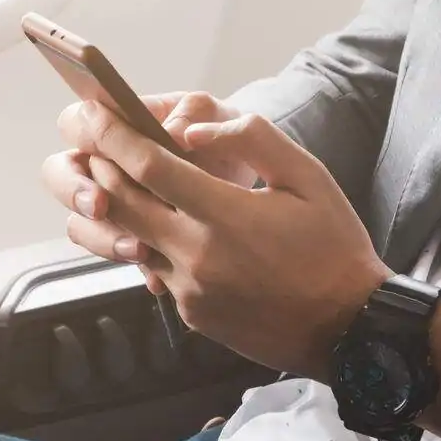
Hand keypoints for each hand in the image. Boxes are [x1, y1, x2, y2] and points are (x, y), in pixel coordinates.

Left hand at [38, 96, 386, 374]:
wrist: (348, 328)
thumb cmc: (334, 245)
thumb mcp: (307, 177)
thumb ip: (252, 139)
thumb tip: (190, 128)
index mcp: (225, 216)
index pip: (148, 167)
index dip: (114, 136)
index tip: (95, 113)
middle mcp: (197, 256)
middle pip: (122, 203)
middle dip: (101, 166)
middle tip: (92, 140)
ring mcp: (189, 291)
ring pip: (129, 241)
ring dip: (117, 207)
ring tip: (114, 179)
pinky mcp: (191, 315)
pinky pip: (156, 271)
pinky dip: (150, 244)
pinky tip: (163, 226)